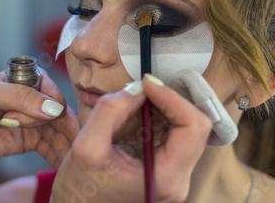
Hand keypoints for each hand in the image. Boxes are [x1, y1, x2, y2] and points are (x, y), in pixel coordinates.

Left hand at [0, 68, 78, 193]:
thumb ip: (19, 96)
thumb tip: (52, 107)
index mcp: (30, 79)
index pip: (52, 94)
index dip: (40, 109)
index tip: (11, 118)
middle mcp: (38, 98)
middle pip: (61, 115)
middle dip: (66, 132)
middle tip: (74, 148)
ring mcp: (38, 120)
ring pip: (60, 133)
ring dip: (68, 147)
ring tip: (77, 164)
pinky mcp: (34, 139)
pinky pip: (52, 148)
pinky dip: (60, 158)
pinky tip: (67, 169)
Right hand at [50, 75, 211, 202]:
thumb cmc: (79, 189)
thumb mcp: (86, 147)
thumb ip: (112, 111)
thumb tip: (138, 88)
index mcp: (165, 178)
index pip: (193, 127)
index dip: (172, 98)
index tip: (147, 85)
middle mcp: (178, 180)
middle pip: (194, 126)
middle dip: (168, 101)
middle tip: (142, 90)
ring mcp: (174, 176)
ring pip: (186, 128)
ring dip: (164, 108)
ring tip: (137, 102)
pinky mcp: (166, 169)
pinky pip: (174, 135)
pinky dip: (158, 117)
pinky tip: (137, 115)